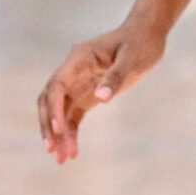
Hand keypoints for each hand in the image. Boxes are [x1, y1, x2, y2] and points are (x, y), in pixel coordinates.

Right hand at [37, 23, 165, 163]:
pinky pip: (73, 116)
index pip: (57, 84)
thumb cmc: (140, 43)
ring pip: (59, 111)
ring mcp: (78, 83)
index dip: (54, 107)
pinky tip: (72, 151)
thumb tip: (100, 98)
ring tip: (61, 159)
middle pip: (49, 100)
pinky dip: (71, 133)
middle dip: (49, 125)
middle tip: (52, 149)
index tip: (58, 129)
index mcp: (79, 58)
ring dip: (58, 134)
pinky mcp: (87, 94)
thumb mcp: (133, 59)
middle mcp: (73, 70)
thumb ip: (115, 77)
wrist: (147, 35)